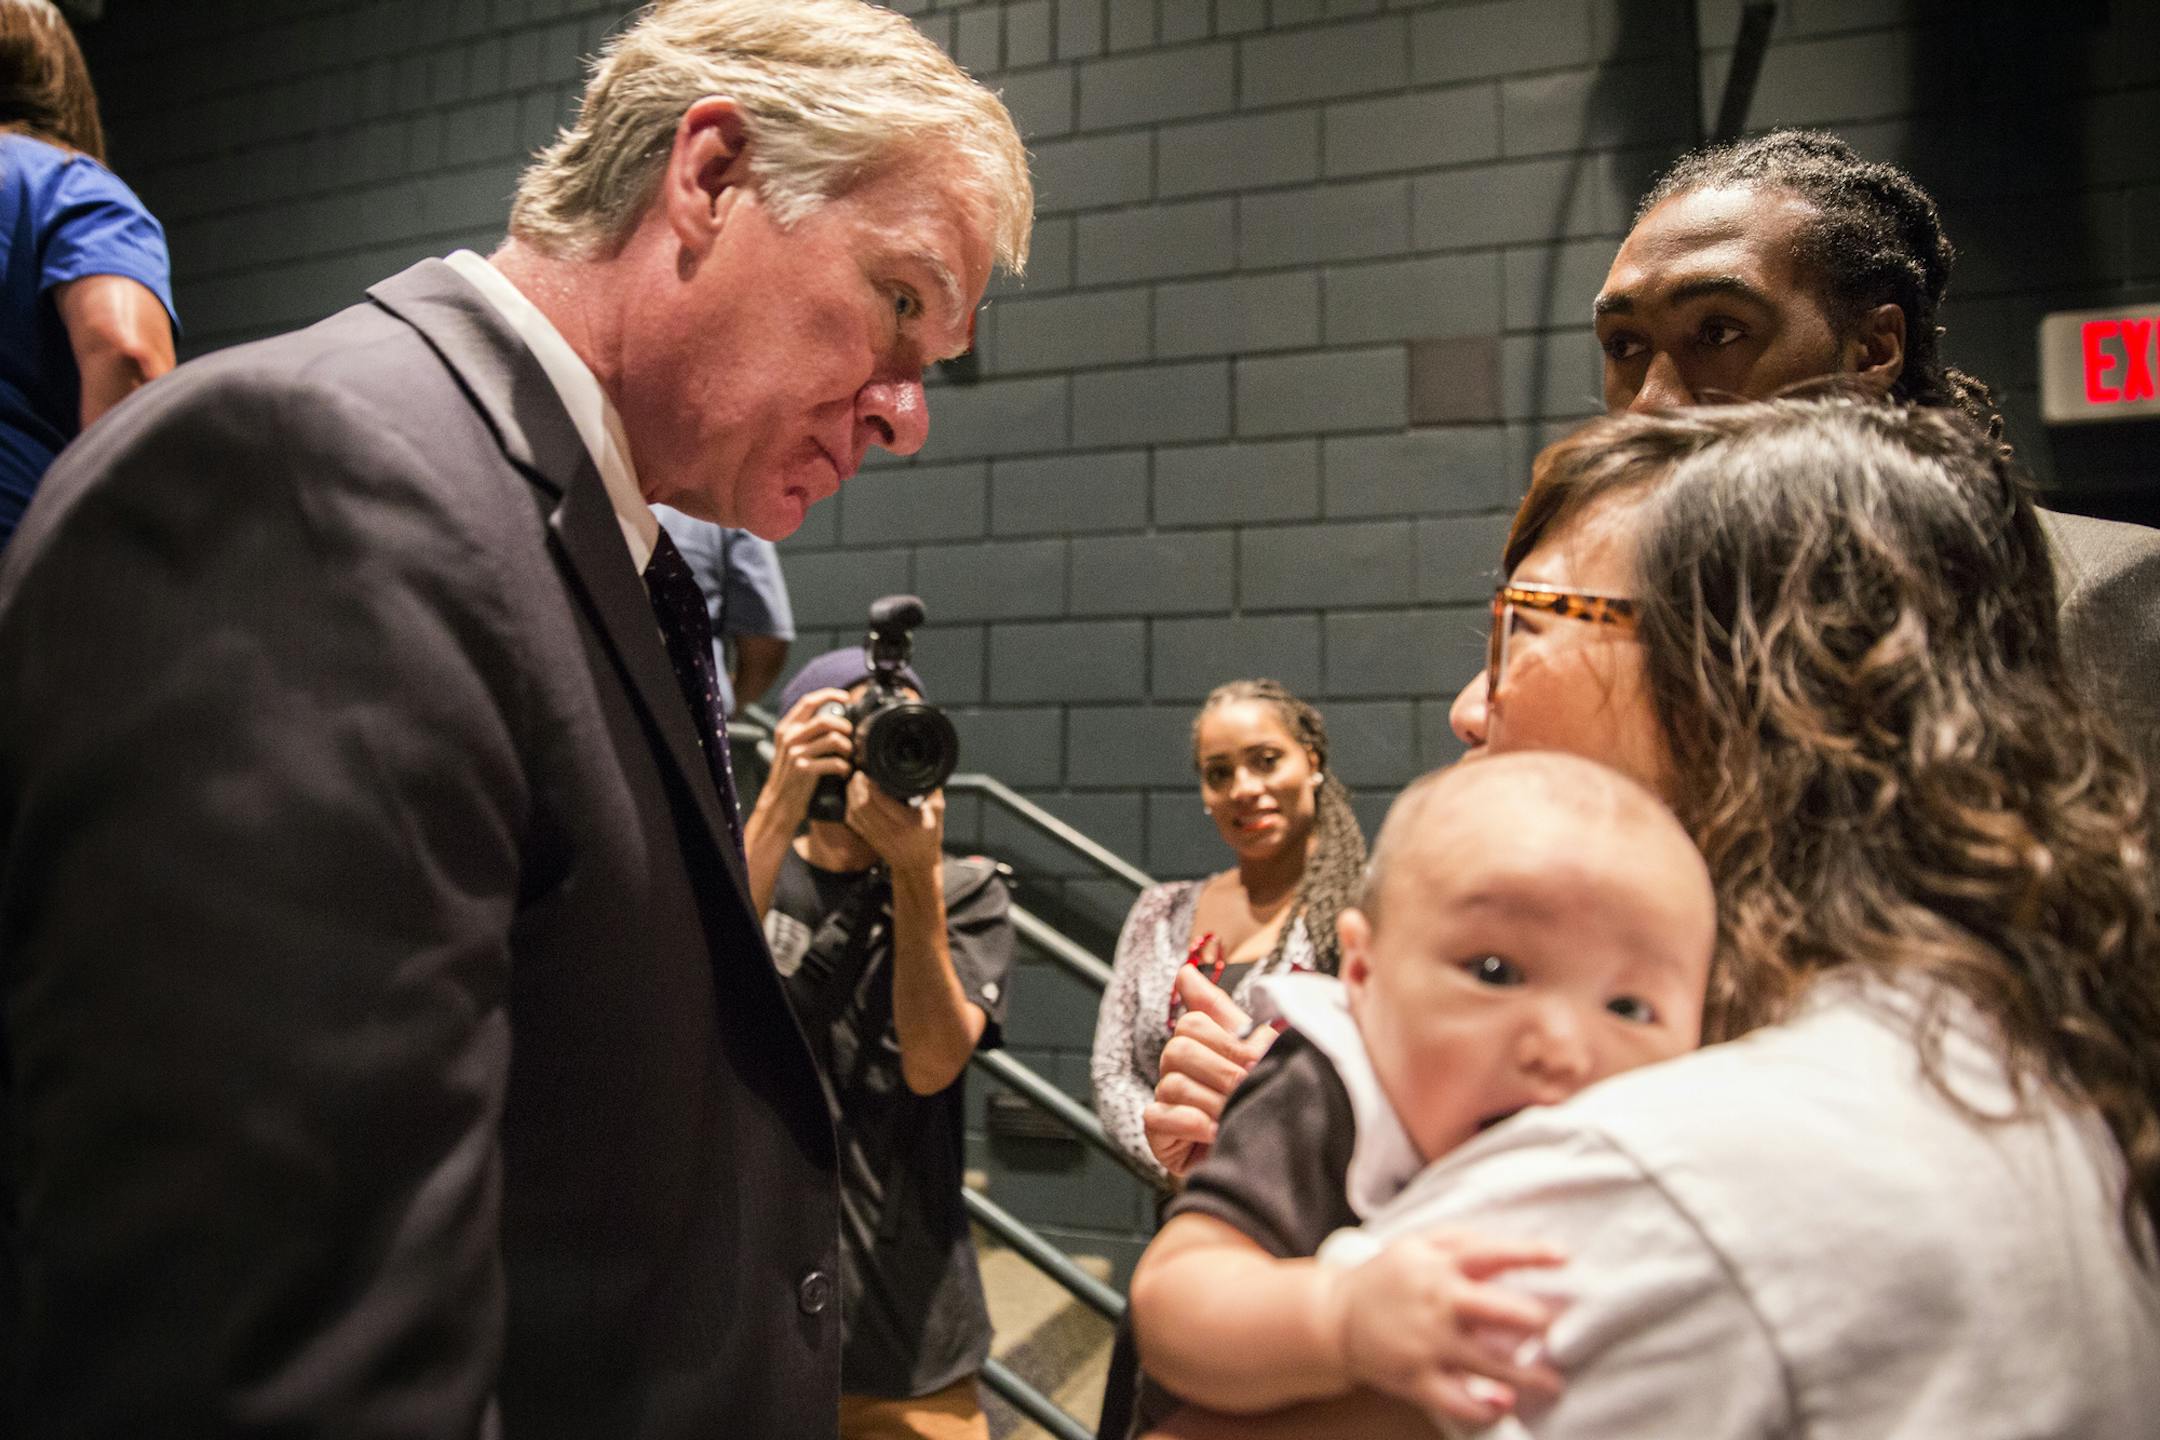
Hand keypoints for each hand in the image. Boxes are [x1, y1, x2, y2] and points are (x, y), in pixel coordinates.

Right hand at [759, 688, 853, 827]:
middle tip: (850, 735)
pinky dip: (844, 767)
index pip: (808, 701)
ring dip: (847, 747)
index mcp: (786, 728)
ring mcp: (795, 753)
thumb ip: (806, 731)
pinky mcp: (803, 769)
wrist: (779, 802)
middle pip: (825, 720)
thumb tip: (836, 718)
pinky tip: (844, 772)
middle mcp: (789, 737)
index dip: (829, 694)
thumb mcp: (791, 747)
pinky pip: (835, 762)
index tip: (846, 697)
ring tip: (848, 756)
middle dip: (844, 726)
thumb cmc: (791, 774)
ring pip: (833, 739)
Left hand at [843, 774, 944, 877]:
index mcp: (907, 822)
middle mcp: (889, 830)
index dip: (872, 784)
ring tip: (855, 781)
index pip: (882, 800)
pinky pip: (852, 820)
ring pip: (855, 811)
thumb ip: (933, 791)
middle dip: (858, 786)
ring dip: (851, 794)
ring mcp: (876, 835)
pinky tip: (852, 797)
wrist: (916, 866)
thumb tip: (929, 771)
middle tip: (859, 773)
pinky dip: (849, 806)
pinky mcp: (868, 838)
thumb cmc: (927, 839)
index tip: (872, 771)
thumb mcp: (937, 813)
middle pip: (863, 805)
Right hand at [1143, 966, 1275, 1176]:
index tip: (1256, 1056)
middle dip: (1223, 1071)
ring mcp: (1165, 1100)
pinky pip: (1160, 1116)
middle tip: (1249, 1089)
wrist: (1267, 1159)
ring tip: (1237, 1114)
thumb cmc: (1261, 1102)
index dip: (1228, 1041)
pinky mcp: (1157, 1133)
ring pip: (1174, 1083)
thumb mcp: (1255, 1051)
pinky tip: (1216, 1133)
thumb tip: (1183, 971)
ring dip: (1213, 1102)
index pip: (1195, 1021)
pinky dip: (1192, 1124)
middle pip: (1180, 1048)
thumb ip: (1221, 1012)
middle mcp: (1178, 1068)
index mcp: (1201, 1044)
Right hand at [1325, 1230, 1566, 1426]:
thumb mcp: (1417, 1244)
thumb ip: (1461, 1239)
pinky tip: (1504, 1406)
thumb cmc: (1386, 1277)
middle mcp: (1438, 1303)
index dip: (1530, 1254)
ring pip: (1489, 1364)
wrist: (1335, 1317)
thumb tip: (1508, 1245)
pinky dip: (1484, 1408)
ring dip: (1529, 1376)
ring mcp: (1428, 1344)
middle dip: (1535, 1320)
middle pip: (1498, 1310)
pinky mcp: (1416, 1378)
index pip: (1491, 1253)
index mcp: (1440, 1266)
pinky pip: (1458, 1402)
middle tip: (1556, 1329)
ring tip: (1554, 1384)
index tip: (1565, 1257)